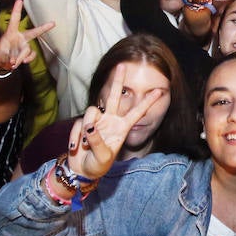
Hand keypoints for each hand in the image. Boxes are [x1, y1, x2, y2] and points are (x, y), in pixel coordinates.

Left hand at [0, 0, 54, 71]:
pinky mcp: (26, 53)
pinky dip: (27, 59)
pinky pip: (31, 55)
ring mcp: (24, 45)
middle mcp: (19, 38)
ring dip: (21, 57)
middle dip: (43, 28)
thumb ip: (8, 57)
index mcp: (10, 33)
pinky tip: (22, 62)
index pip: (14, 20)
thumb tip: (15, 62)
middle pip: (33, 33)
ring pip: (28, 50)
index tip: (19, 0)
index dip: (17, 10)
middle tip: (52, 23)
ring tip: (12, 63)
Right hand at [66, 62, 164, 177]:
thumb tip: (90, 127)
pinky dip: (75, 136)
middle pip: (114, 97)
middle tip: (121, 65)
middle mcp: (110, 121)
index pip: (137, 112)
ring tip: (85, 145)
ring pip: (91, 112)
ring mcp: (95, 122)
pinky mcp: (81, 125)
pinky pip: (77, 125)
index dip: (147, 102)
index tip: (160, 90)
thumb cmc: (98, 165)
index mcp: (122, 128)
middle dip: (117, 81)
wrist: (81, 170)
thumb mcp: (103, 157)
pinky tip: (75, 148)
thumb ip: (98, 142)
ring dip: (86, 128)